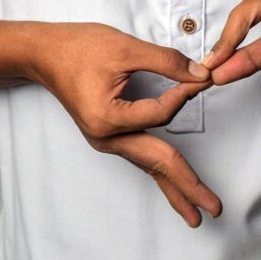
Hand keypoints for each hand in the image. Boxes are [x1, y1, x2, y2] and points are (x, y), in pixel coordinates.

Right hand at [26, 23, 221, 226]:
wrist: (46, 54)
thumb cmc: (78, 48)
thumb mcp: (126, 48)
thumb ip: (166, 62)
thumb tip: (199, 75)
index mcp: (107, 118)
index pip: (160, 114)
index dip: (184, 95)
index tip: (202, 78)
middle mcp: (106, 137)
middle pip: (156, 163)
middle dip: (187, 186)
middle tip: (214, 208)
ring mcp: (106, 140)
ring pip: (148, 166)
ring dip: (175, 187)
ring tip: (197, 213)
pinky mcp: (109, 136)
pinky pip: (140, 157)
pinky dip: (160, 171)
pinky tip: (174, 186)